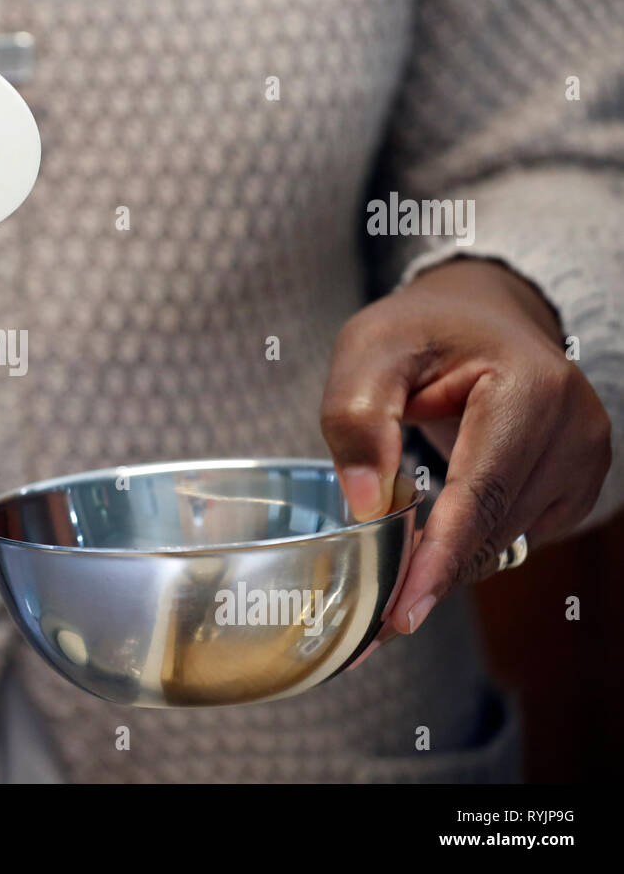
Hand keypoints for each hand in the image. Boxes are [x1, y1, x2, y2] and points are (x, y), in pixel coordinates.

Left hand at [321, 259, 611, 644]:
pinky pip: (513, 535)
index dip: (439, 558)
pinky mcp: (575, 484)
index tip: (402, 613)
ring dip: (445, 570)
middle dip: (430, 578)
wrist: (480, 316)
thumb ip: (357, 417)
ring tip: (384, 594)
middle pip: (493, 528)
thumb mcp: (368, 350)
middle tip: (368, 626)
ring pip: (504, 542)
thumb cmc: (421, 329)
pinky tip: (424, 554)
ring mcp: (585, 460)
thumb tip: (367, 506)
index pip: (481, 493)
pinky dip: (466, 550)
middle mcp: (574, 430)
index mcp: (531, 388)